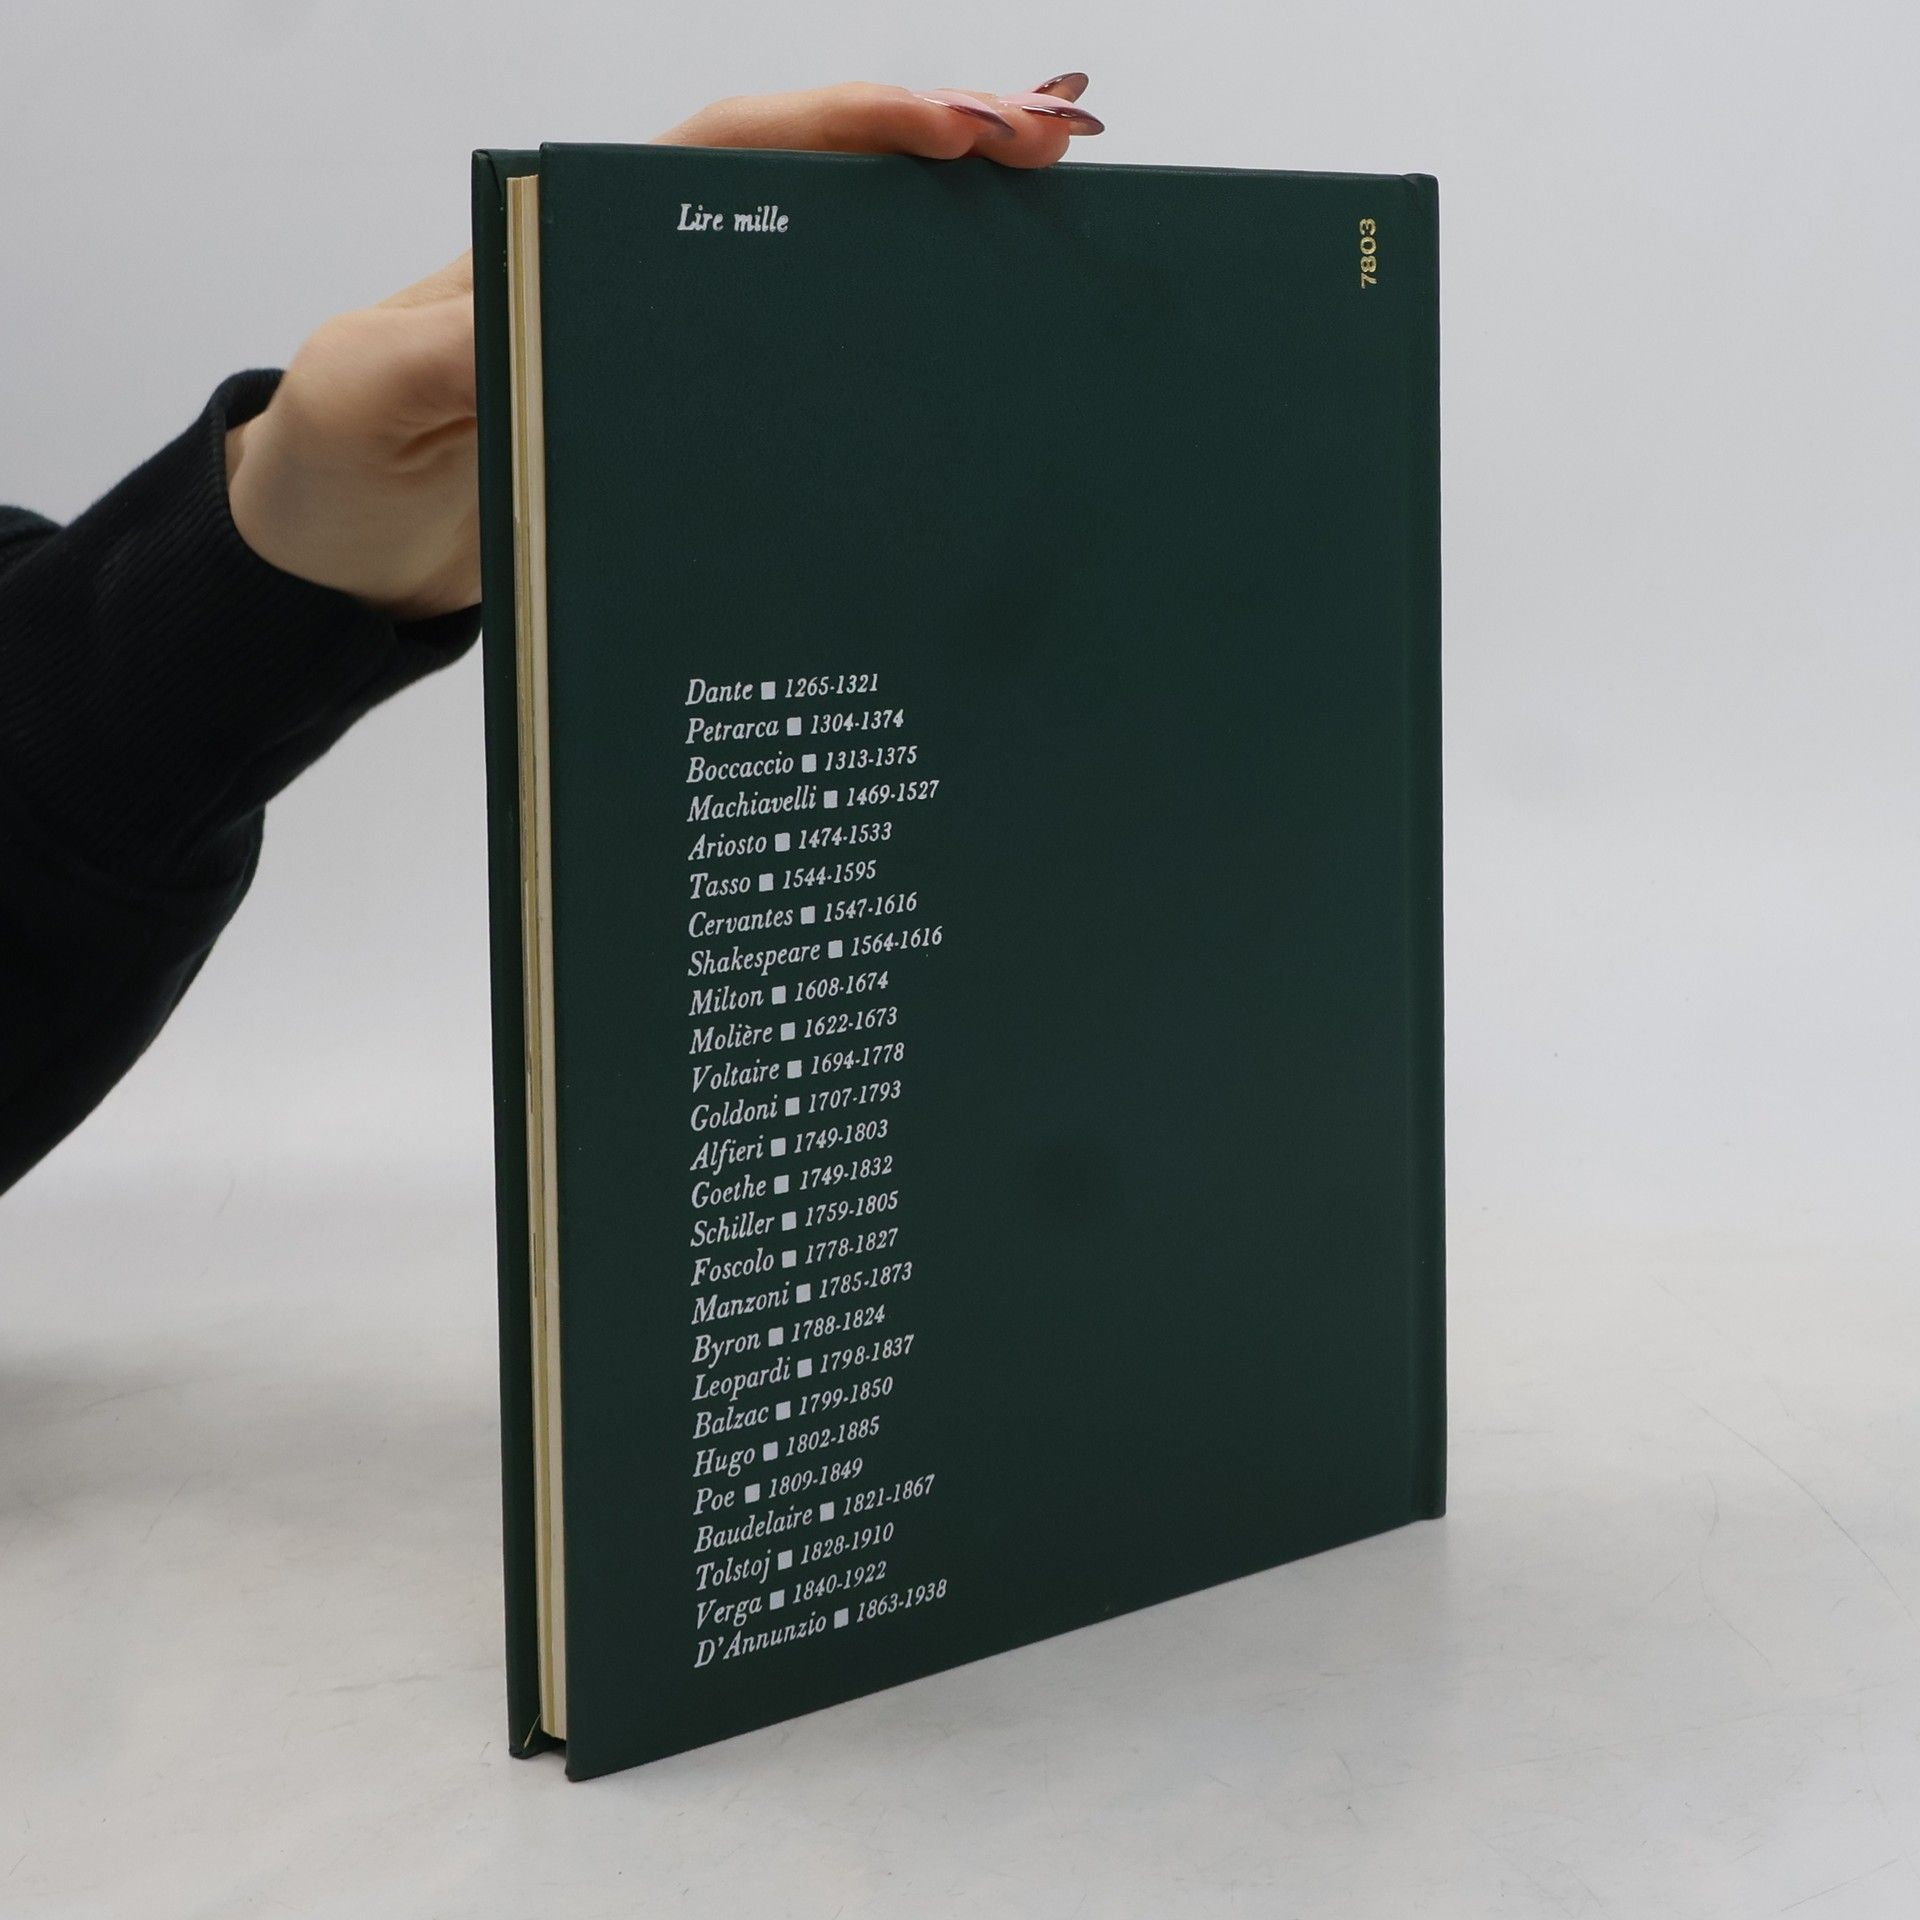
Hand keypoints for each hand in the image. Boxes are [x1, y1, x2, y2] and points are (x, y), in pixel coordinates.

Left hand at [223, 76, 1101, 622]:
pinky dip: (895, 343)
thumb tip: (550, 314)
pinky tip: (972, 347)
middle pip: (813, 183)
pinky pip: (810, 363)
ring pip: (829, 262)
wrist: (341, 552)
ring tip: (1054, 210)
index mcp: (581, 239)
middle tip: (1057, 144)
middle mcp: (648, 274)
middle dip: (938, 149)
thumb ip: (450, 348)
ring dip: (939, 235)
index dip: (850, 127)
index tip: (959, 127)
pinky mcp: (693, 422)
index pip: (735, 151)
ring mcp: (679, 347)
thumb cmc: (340, 461)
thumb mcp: (370, 394)